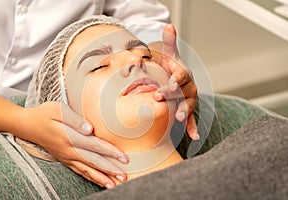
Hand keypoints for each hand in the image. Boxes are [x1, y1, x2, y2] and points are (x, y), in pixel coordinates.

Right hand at [15, 101, 127, 188]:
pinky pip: (79, 171)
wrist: (27, 126)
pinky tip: (100, 182)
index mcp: (68, 136)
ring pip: (86, 170)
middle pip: (92, 161)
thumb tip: (90, 128)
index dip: (109, 151)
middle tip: (124, 176)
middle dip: (109, 169)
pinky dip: (91, 177)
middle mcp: (68, 150)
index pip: (93, 145)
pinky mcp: (64, 159)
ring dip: (101, 178)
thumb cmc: (44, 113)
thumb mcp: (58, 109)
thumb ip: (75, 119)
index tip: (123, 158)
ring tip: (115, 184)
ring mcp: (66, 157)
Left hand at [152, 24, 198, 139]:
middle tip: (159, 97)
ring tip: (179, 118)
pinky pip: (192, 120)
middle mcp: (189, 88)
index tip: (170, 82)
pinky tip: (194, 137)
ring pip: (188, 106)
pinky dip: (193, 128)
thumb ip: (169, 42)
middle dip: (172, 95)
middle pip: (182, 92)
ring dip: (184, 112)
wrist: (178, 81)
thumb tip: (168, 25)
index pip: (181, 75)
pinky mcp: (189, 111)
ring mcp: (190, 100)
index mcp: (183, 75)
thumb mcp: (170, 55)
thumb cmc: (172, 69)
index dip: (176, 78)